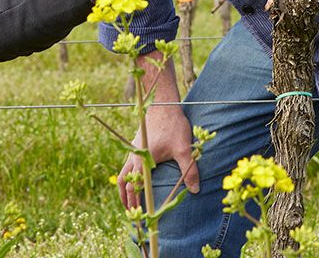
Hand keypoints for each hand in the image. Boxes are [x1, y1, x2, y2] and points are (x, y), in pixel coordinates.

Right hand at [118, 60, 198, 207]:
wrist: (163, 103)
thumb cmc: (173, 125)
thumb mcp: (184, 149)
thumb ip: (190, 171)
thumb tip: (195, 190)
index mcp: (142, 161)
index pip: (134, 187)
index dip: (135, 202)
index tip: (138, 215)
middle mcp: (134, 156)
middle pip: (123, 181)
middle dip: (125, 198)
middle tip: (130, 212)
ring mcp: (133, 149)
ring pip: (123, 171)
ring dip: (124, 186)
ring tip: (128, 197)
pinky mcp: (137, 144)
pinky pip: (128, 163)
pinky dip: (129, 174)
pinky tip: (136, 176)